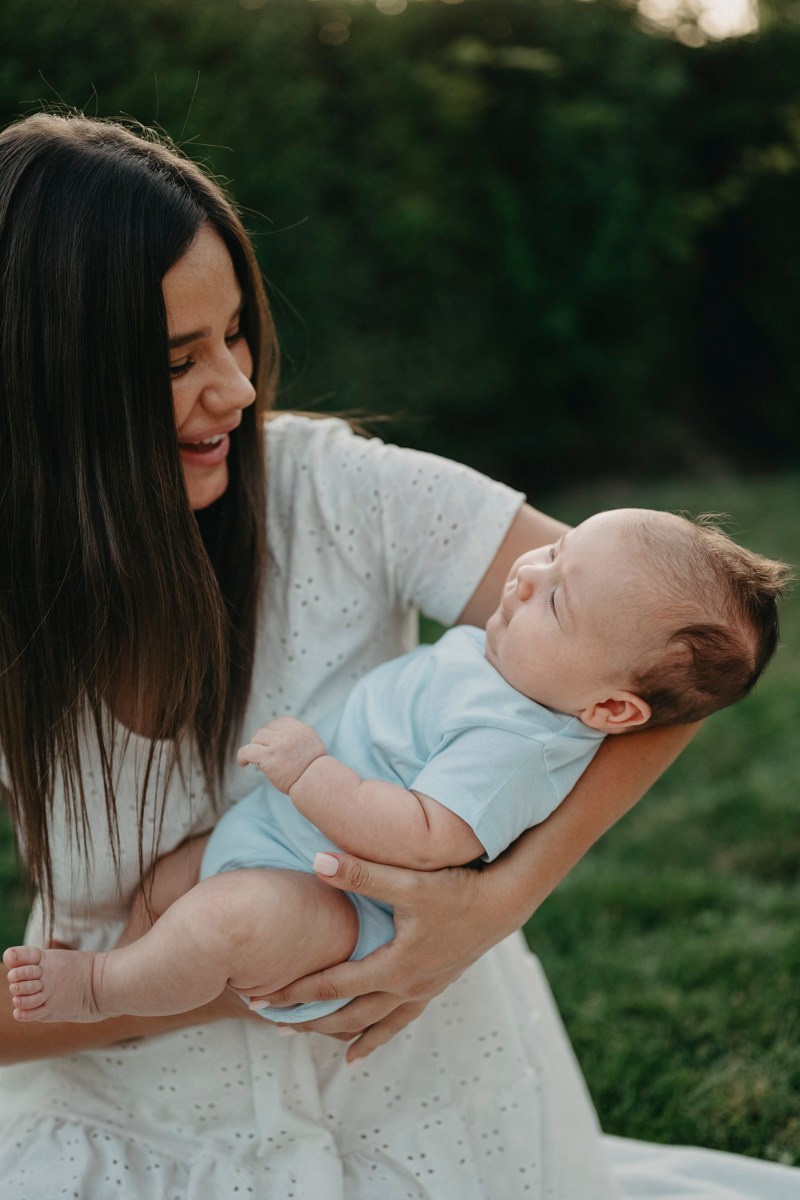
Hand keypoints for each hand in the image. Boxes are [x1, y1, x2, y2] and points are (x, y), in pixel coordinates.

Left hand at [237, 716, 326, 793]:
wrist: (317, 783)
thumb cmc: (315, 771)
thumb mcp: (312, 746)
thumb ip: (298, 738)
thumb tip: (280, 738)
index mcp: (300, 729)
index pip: (279, 723)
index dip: (272, 733)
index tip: (270, 744)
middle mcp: (289, 732)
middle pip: (266, 729)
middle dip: (263, 741)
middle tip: (264, 755)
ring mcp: (278, 743)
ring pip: (256, 738)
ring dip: (255, 748)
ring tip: (257, 760)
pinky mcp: (268, 755)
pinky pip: (247, 751)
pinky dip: (242, 757)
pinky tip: (243, 763)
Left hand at [256, 851, 521, 1062]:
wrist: (504, 903)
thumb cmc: (458, 889)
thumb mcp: (409, 881)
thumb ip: (362, 873)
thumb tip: (317, 862)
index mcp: (395, 967)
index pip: (333, 985)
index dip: (296, 992)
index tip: (261, 998)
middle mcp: (405, 988)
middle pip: (347, 1014)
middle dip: (306, 1019)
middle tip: (268, 1022)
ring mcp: (421, 991)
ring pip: (371, 1024)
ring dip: (336, 1032)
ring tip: (305, 1040)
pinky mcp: (433, 986)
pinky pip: (398, 1022)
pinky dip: (374, 1037)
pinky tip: (358, 1052)